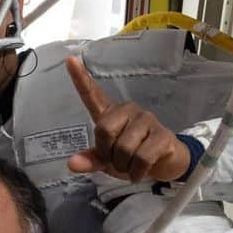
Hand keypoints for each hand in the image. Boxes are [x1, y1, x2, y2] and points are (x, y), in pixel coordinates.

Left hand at [65, 57, 190, 181]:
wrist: (163, 165)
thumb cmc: (130, 158)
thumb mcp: (106, 161)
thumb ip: (90, 160)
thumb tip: (72, 163)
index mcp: (110, 114)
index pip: (92, 94)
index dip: (81, 79)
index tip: (69, 60)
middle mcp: (128, 111)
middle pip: (104, 131)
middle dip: (107, 154)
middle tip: (117, 160)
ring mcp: (147, 120)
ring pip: (124, 148)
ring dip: (124, 166)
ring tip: (131, 165)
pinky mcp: (163, 134)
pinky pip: (142, 158)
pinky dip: (137, 172)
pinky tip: (140, 172)